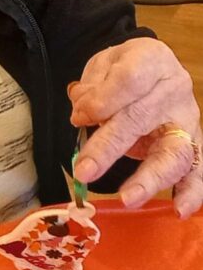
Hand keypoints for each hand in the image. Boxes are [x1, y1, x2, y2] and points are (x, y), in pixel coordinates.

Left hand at [68, 38, 202, 218]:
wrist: (148, 68)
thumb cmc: (123, 68)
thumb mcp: (103, 65)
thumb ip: (92, 89)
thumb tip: (83, 115)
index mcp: (152, 59)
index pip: (129, 80)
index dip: (102, 100)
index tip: (79, 117)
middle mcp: (174, 88)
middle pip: (140, 119)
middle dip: (108, 148)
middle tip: (84, 171)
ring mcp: (187, 118)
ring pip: (173, 151)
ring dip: (149, 178)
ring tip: (128, 198)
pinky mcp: (194, 143)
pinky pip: (197, 170)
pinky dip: (191, 192)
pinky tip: (180, 209)